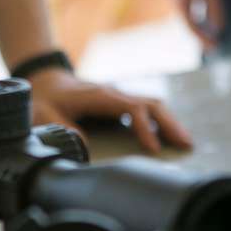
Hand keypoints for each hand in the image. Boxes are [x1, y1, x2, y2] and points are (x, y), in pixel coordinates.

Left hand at [26, 68, 193, 154]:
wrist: (46, 82)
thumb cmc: (46, 99)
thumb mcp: (45, 114)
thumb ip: (62, 129)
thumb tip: (84, 147)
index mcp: (99, 96)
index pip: (132, 108)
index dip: (145, 127)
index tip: (154, 148)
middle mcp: (114, 93)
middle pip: (151, 103)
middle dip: (169, 123)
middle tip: (185, 144)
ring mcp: (119, 96)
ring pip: (152, 104)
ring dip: (169, 122)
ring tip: (185, 142)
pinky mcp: (120, 103)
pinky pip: (146, 109)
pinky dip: (160, 121)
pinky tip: (169, 136)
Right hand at [177, 0, 223, 50]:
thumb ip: (215, 9)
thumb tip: (219, 28)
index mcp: (181, 4)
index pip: (192, 28)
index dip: (204, 39)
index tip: (215, 48)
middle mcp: (177, 1)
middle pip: (188, 25)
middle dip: (201, 36)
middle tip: (214, 46)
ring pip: (189, 17)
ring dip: (200, 27)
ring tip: (212, 35)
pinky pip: (191, 9)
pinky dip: (199, 17)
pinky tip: (208, 18)